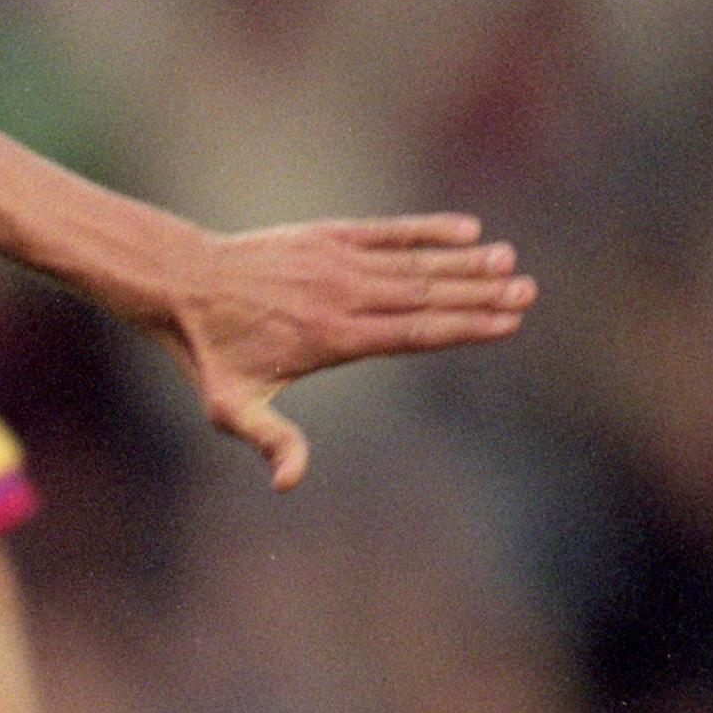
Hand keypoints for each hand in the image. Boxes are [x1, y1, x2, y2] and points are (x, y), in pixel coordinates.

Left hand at [157, 216, 532, 487]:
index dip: (463, 326)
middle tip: (528, 290)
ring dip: (464, 262)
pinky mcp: (328, 236)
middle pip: (425, 296)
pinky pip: (386, 232)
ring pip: (413, 263)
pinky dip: (426, 229)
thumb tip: (289, 484)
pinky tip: (466, 228)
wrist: (184, 284)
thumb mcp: (231, 406)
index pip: (413, 334)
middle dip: (479, 295)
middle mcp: (343, 297)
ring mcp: (337, 263)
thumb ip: (270, 441)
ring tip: (508, 260)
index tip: (508, 322)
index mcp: (333, 339)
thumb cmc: (212, 352)